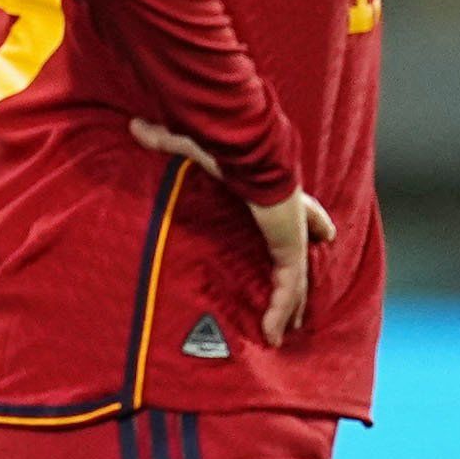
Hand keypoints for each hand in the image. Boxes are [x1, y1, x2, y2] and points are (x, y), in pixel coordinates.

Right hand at [127, 117, 334, 346]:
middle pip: (299, 252)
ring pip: (296, 278)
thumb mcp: (189, 146)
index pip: (297, 209)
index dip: (311, 221)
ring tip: (283, 331)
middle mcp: (287, 215)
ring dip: (292, 305)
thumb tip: (135, 126)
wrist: (246, 148)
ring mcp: (291, 235)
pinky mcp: (290, 248)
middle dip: (300, 276)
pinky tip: (274, 332)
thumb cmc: (224, 145)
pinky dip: (281, 310)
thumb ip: (164, 140)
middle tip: (302, 299)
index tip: (325, 233)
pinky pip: (288, 287)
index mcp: (272, 190)